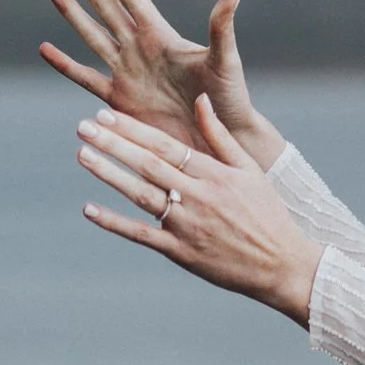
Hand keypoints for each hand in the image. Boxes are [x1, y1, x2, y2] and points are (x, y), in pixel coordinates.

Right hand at [41, 0, 282, 168]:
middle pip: (103, 4)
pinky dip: (64, 64)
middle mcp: (139, 48)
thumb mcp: (226, 61)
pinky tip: (45, 48)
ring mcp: (126, 72)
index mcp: (160, 34)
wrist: (218, 140)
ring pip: (90, 34)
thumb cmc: (229, 98)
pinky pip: (85, 78)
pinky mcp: (119, 101)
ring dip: (70, 11)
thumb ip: (221, 29)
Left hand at [75, 98, 320, 326]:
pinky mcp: (181, 253)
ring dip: (109, 174)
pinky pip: (142, 234)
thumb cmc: (267, 214)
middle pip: (147, 164)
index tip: (106, 114)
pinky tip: (89, 209)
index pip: (164, 144)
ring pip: (141, 195)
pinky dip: (114, 222)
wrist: (281, 265)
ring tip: (83, 154)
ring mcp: (187, 225)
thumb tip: (201, 99)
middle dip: (113, 143)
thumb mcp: (249, 169)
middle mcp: (197, 196)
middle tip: (83, 127)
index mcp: (213, 173)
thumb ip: (220, 135)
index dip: (133, 129)